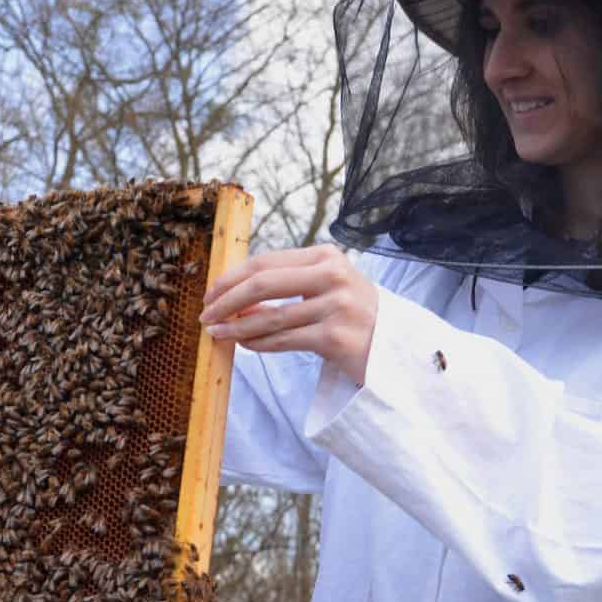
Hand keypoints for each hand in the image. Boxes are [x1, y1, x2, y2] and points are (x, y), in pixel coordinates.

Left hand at [200, 245, 378, 384]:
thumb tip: (234, 297)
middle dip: (226, 300)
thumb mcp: (326, 287)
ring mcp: (337, 306)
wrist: (395, 345)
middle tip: (206, 315)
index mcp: (325, 256)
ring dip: (237, 327)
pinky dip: (258, 344)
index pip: (265, 261)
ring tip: (217, 333)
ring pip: (270, 317)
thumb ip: (287, 285)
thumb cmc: (352, 315)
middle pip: (262, 283)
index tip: (210, 293)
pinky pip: (284, 341)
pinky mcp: (337, 337)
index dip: (231, 278)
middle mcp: (333, 276)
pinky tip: (244, 345)